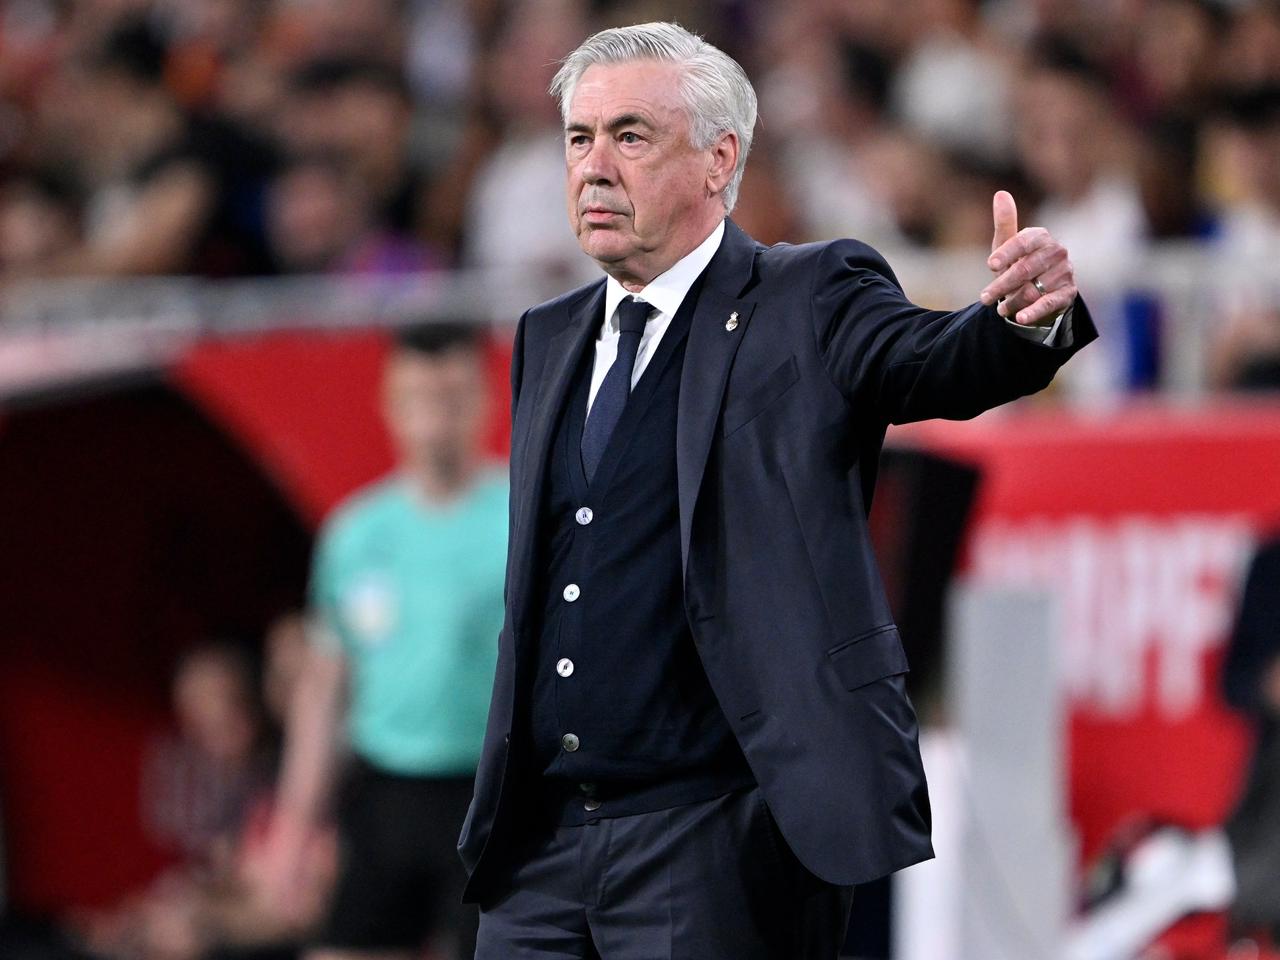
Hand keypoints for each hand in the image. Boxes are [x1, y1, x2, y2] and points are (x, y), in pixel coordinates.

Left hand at [979, 191, 1077, 326]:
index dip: (1006, 253)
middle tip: (984, 298)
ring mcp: (1065, 273)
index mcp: (1041, 236)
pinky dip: (1034, 312)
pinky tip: (1020, 319)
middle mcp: (1057, 252)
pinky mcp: (1068, 293)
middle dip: (1002, 285)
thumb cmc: (1019, 261)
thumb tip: (1000, 193)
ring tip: (1000, 309)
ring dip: (1014, 301)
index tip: (990, 265)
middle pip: (1025, 270)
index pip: (1023, 242)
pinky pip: (1050, 303)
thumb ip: (1005, 222)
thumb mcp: (1008, 244)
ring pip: (1034, 289)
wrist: (1040, 287)